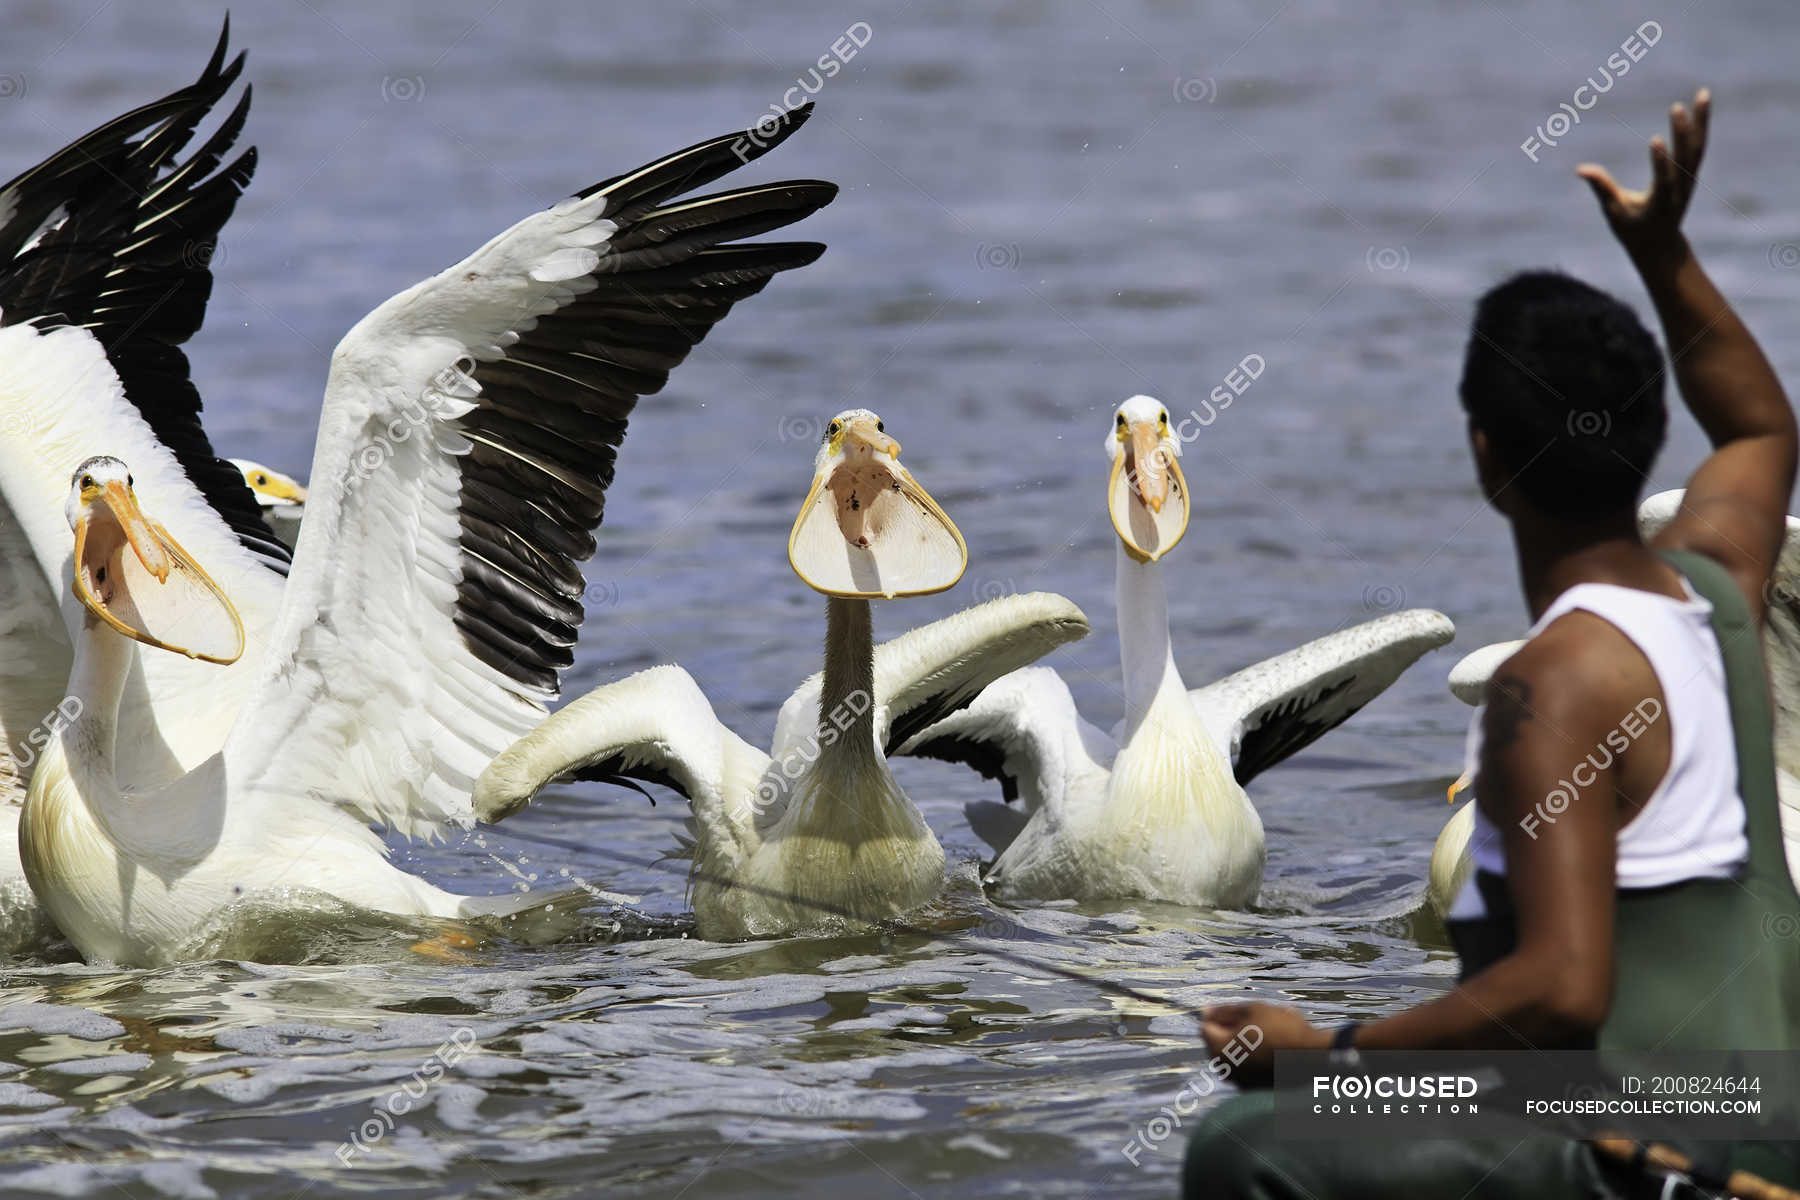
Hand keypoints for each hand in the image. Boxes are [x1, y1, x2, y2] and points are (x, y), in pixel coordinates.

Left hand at [1200, 1002, 1330, 1088]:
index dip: (1220, 1016)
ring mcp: (1239, 1082)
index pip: (1205, 1027)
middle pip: (1216, 1044)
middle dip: (1228, 1031)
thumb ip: (1225, 1011)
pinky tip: (1270, 1051)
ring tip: (1265, 1035)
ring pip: (1231, 1057)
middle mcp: (1224, 1069)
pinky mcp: (1254, 1089)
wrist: (1313, 1056)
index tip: (1240, 1013)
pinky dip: (1251, 1060)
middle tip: (1255, 1022)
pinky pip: (1244, 1069)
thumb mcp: (1252, 1009)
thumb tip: (1206, 1011)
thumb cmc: (1281, 1028)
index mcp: (1218, 1048)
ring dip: (1240, 1046)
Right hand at [1577, 88, 1709, 261]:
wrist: (1660, 244)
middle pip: (1686, 158)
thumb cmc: (1631, 229)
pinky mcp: (1692, 172)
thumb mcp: (1614, 212)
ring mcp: (1690, 179)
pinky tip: (1701, 104)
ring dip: (1701, 121)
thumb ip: (1602, 189)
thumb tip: (1581, 169)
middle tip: (1677, 107)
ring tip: (1704, 93)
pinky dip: (1701, 125)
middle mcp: (1680, 188)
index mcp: (1661, 202)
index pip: (1664, 179)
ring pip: (1697, 147)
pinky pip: (1698, 145)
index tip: (1656, 139)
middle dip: (1682, 133)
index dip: (1661, 161)